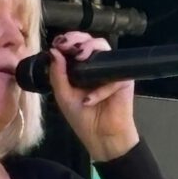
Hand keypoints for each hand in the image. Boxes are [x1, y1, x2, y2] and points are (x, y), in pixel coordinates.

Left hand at [46, 32, 138, 162]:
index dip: (69, 40)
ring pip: (103, 47)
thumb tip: (53, 52)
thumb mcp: (64, 97)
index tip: (58, 43)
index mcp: (83, 69)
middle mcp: (97, 66)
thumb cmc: (84, 120)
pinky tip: (90, 101)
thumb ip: (57, 75)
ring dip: (89, 49)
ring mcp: (111, 71)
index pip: (78, 45)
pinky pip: (112, 75)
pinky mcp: (124, 80)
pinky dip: (100, 89)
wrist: (101, 139)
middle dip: (77, 39)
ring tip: (79, 59)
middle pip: (91, 40)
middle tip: (66, 45)